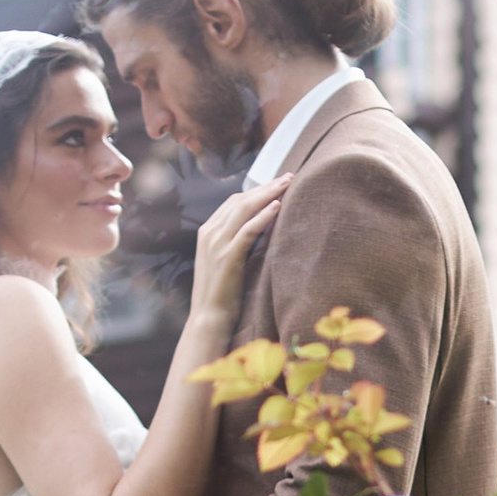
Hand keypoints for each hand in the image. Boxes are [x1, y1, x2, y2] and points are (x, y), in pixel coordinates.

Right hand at [186, 174, 286, 332]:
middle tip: (289, 177)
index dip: (257, 191)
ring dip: (268, 194)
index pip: (234, 202)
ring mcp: (217, 244)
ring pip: (244, 209)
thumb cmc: (221, 294)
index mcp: (207, 232)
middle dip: (266, 187)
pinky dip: (263, 216)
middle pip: (240, 200)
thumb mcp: (225, 262)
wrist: (208, 318)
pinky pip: (248, 230)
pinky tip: (278, 206)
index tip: (277, 184)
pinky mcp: (228, 257)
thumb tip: (260, 229)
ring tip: (288, 184)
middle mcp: (210, 233)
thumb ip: (236, 243)